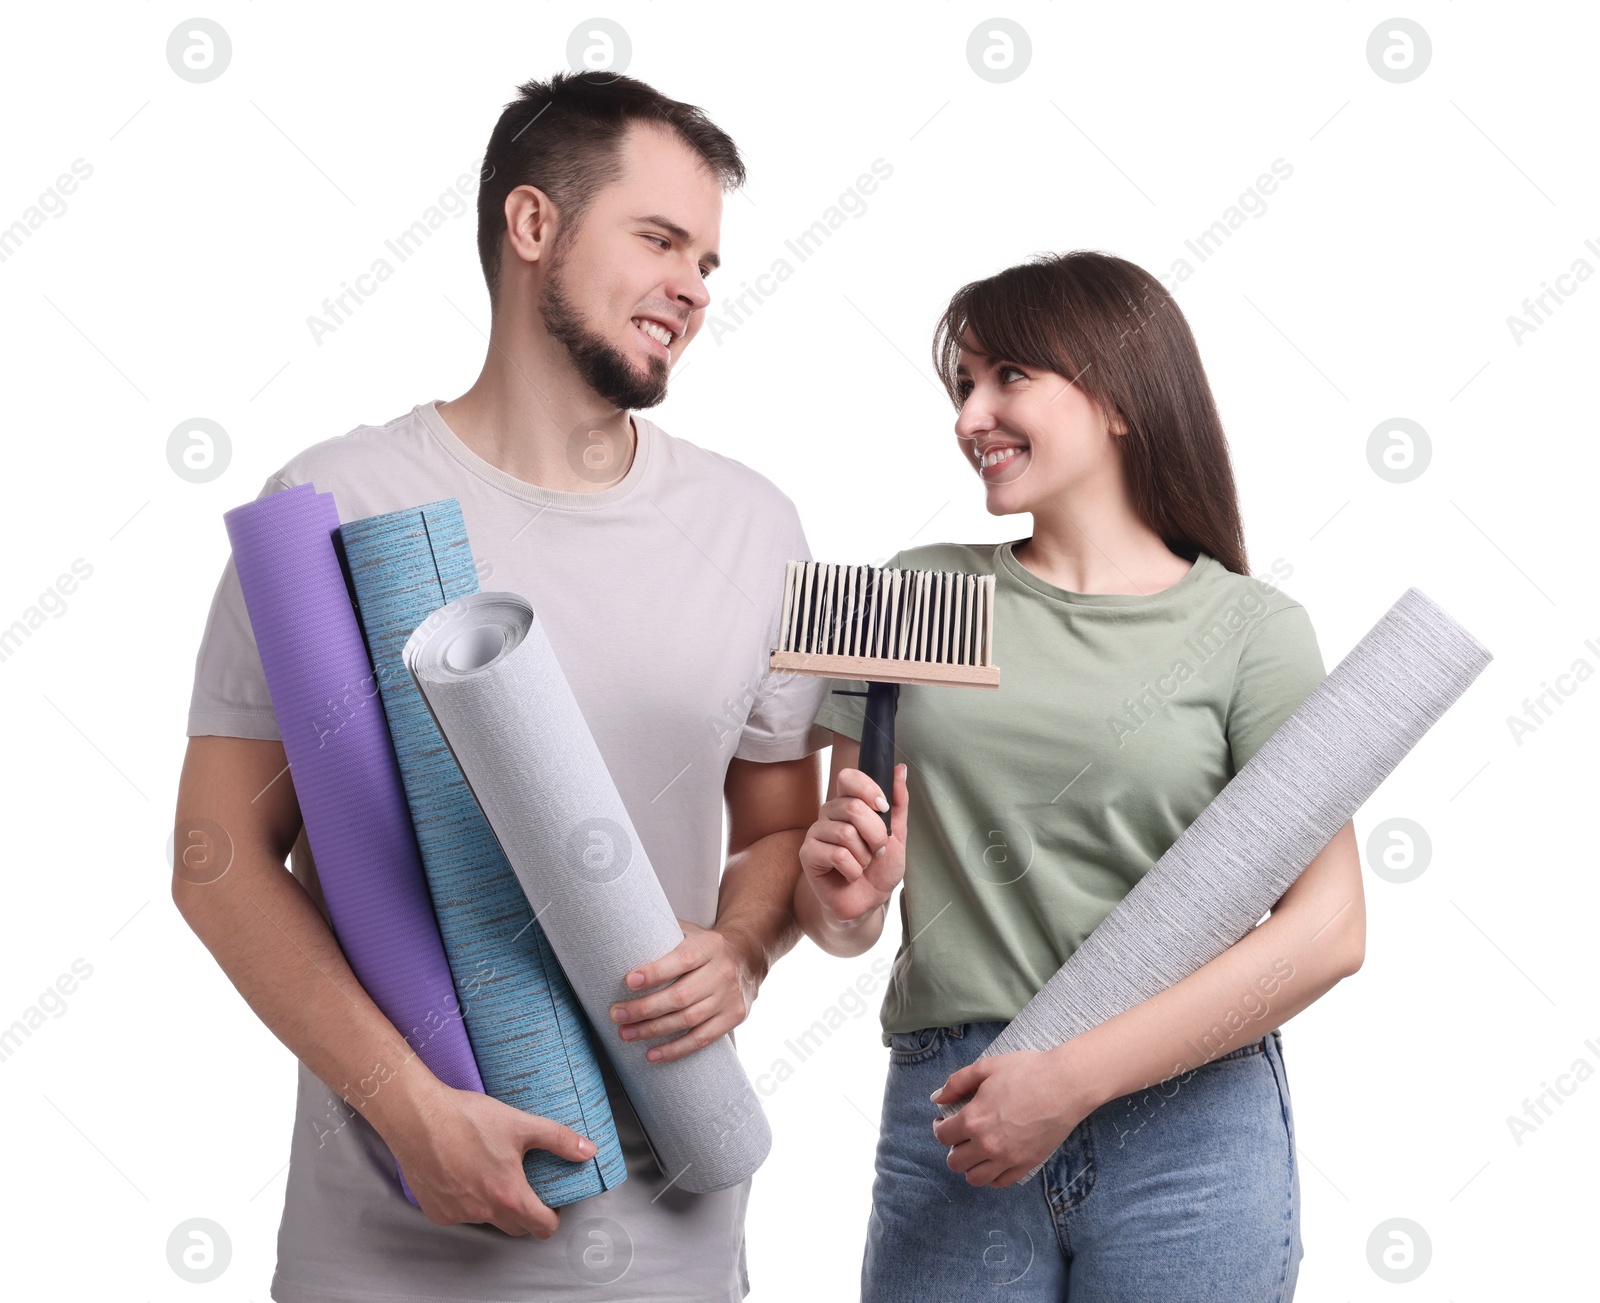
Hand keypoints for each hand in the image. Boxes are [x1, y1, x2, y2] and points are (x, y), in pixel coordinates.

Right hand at [384, 1083, 595, 1236]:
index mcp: (508, 1196)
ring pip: (486, 1219)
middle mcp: (482, 1213)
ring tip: (492, 1171)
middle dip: (526, 1212)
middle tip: (526, 1184)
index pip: (541, 1228)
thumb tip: (588, 1151)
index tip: (551, 1202)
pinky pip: (459, 1213)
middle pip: (515, 1227)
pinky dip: (466, 1200)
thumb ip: (558, 1139)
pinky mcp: (435, 1210)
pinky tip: (464, 1173)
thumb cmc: (467, 1118)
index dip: (552, 1217)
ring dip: (494, 1204)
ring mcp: (456, 1215)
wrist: (417, 1116)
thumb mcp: (520, 1124)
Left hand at [607, 919, 760, 1062]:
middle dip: (645, 1009)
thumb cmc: (705, 946)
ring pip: (688, 1020)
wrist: (748, 956)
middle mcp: (722, 972)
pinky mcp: (733, 1017)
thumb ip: (663, 932)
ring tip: (627, 1033)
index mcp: (709, 946)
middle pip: (681, 996)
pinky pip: (701, 1038)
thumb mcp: (690, 931)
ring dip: (653, 1030)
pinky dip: (675, 1050)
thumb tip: (623, 935)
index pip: (681, 960)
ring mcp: (729, 997)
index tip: (629, 981)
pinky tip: (653, 1054)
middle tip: (617, 1014)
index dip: (655, 972)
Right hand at [799, 764, 907, 925]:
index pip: (848, 777)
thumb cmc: (879, 868)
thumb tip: (900, 770)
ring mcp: (816, 833)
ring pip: (846, 833)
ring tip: (862, 864)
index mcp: (848, 803)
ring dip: (864, 856)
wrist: (867, 901)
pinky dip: (853, 870)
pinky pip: (837, 855)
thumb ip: (898, 802)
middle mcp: (829, 813)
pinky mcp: (808, 854)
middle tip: (877, 850)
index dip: (867, 789)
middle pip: (852, 807)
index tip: (882, 807)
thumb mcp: (897, 834)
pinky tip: (850, 874)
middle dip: (875, 834)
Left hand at [930, 1045, 1096, 1187]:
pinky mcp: (1026, 1164)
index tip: (944, 1121)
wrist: (1065, 1085)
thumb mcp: (986, 1067)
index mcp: (973, 1119)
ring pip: (974, 1178)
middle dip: (953, 1148)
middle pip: (955, 1162)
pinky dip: (992, 1176)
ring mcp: (1008, 1158)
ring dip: (970, 1166)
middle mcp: (987, 1144)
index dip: (940, 1127)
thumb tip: (937, 1098)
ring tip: (976, 1150)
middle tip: (961, 1135)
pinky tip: (994, 1160)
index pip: (942, 1136)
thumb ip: (957, 1083)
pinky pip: (1000, 1182)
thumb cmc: (1027, 1071)